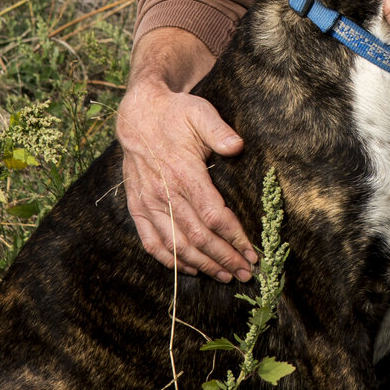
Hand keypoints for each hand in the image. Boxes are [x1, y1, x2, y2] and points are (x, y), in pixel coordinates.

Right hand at [116, 77, 255, 281]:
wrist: (137, 114)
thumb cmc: (175, 114)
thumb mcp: (200, 113)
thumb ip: (219, 130)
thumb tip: (237, 146)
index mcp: (183, 172)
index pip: (213, 215)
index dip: (234, 237)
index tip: (252, 252)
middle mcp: (164, 193)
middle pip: (198, 236)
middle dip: (224, 258)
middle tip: (246, 273)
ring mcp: (148, 203)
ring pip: (176, 245)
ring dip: (202, 265)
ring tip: (224, 276)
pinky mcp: (137, 207)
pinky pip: (151, 242)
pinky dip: (170, 261)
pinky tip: (189, 269)